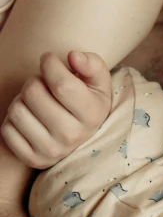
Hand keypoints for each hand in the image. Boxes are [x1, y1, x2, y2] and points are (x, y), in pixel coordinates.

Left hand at [1, 51, 111, 168]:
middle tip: (43, 84)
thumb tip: (73, 56)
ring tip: (36, 102)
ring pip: (17, 110)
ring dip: (22, 99)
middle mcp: (72, 135)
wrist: (78, 137)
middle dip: (34, 80)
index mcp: (92, 115)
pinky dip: (13, 120)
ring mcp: (51, 150)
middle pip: (33, 93)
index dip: (49, 64)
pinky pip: (7, 130)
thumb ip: (91, 64)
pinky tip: (29, 118)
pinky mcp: (32, 159)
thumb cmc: (86, 101)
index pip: (61, 84)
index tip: (49, 59)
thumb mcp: (99, 82)